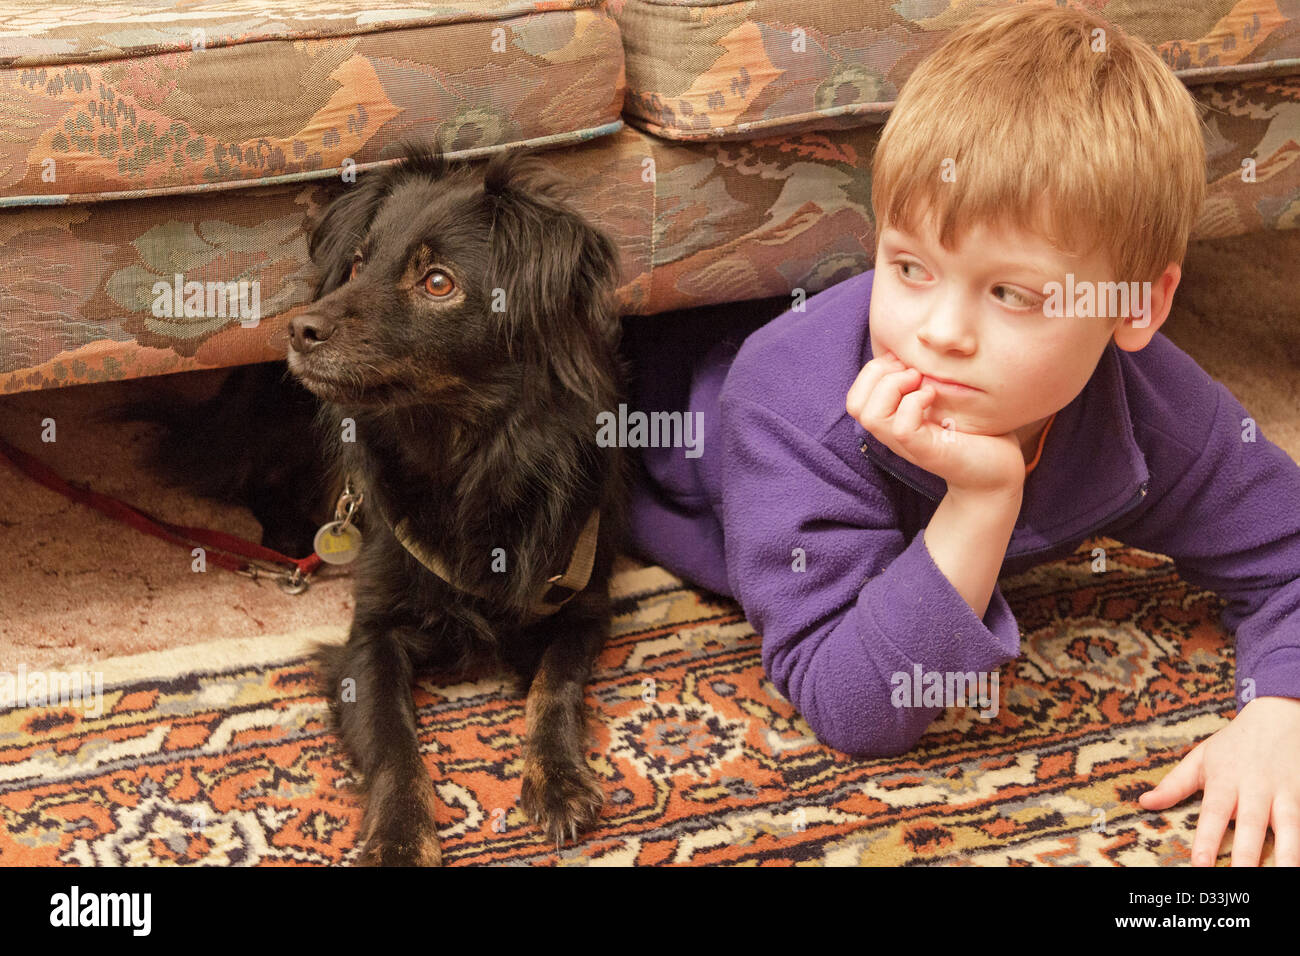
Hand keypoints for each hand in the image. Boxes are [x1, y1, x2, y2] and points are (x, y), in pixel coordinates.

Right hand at [846, 349, 1025, 497]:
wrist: (998, 471)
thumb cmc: (975, 431)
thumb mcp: (943, 397)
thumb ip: (923, 379)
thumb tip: (913, 346)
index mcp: (892, 421)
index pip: (855, 397)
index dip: (872, 371)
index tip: (905, 360)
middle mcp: (893, 434)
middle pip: (855, 404)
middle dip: (878, 374)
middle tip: (912, 369)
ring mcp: (908, 445)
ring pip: (870, 415)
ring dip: (893, 387)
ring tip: (920, 380)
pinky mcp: (927, 452)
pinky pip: (902, 427)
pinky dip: (915, 403)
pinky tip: (934, 395)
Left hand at [1138, 695, 1299, 865]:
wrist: (1277, 717)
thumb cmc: (1233, 744)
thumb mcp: (1200, 758)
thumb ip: (1174, 784)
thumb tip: (1144, 803)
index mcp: (1225, 779)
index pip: (1214, 813)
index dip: (1207, 839)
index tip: (1200, 864)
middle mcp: (1255, 787)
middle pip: (1252, 824)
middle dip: (1247, 854)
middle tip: (1240, 878)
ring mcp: (1284, 792)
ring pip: (1288, 826)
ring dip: (1287, 854)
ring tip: (1283, 878)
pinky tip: (1297, 864)